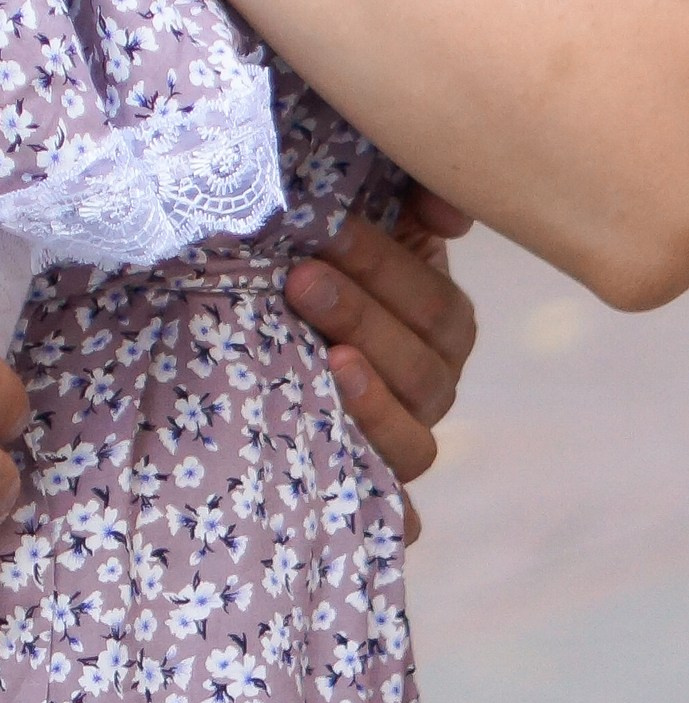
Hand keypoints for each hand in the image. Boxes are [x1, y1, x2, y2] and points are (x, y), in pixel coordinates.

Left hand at [286, 191, 477, 539]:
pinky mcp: (364, 485)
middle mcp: (431, 385)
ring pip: (414, 443)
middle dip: (362, 319)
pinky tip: (351, 473)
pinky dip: (383, 501)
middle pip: (423, 370)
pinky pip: (388, 509)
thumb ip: (407, 193)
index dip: (384, 267)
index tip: (325, 230)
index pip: (433, 303)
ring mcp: (401, 439)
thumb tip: (448, 215)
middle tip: (300, 280)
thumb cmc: (310, 257)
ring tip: (328, 361)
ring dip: (372, 402)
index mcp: (438, 322)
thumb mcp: (356, 217)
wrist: (254, 311)